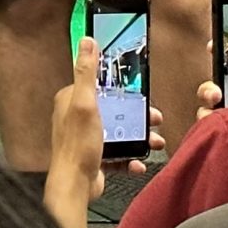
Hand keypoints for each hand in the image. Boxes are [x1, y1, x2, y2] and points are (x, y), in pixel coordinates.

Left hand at [43, 37, 163, 227]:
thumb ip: (87, 73)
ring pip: (119, 132)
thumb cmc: (78, 146)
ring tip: (155, 143)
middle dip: (137, 116)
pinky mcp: (95, 156)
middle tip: (155, 119)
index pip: (99, 85)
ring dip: (139, 137)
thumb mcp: (85, 103)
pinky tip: (139, 161)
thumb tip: (87, 41)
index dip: (121, 88)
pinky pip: (118, 153)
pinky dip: (131, 157)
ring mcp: (87, 138)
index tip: (140, 91)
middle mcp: (78, 117)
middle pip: (114, 109)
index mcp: (72, 100)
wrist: (75, 186)